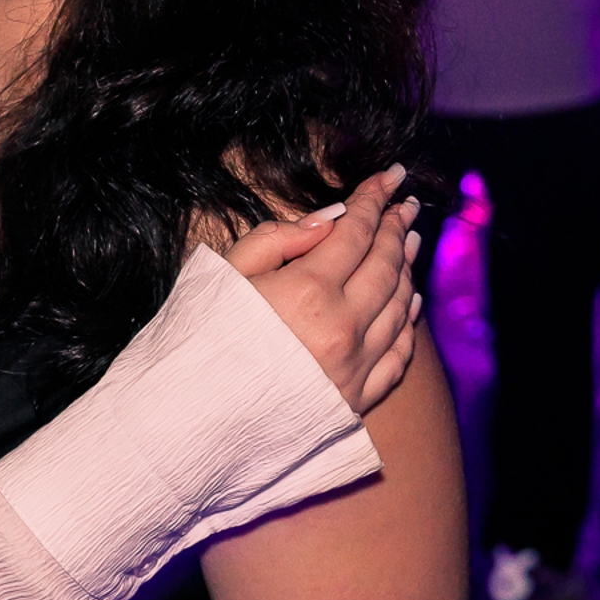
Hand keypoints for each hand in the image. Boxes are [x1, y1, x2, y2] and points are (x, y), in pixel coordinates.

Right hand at [224, 165, 420, 414]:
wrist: (190, 425)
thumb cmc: (199, 343)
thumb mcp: (226, 276)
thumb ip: (276, 240)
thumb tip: (328, 220)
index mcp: (308, 290)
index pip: (355, 231)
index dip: (374, 198)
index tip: (389, 175)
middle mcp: (343, 327)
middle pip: (384, 264)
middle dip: (396, 226)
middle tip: (405, 202)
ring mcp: (355, 366)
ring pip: (398, 305)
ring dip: (406, 267)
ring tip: (408, 240)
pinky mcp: (356, 399)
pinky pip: (399, 354)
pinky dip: (408, 322)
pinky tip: (409, 302)